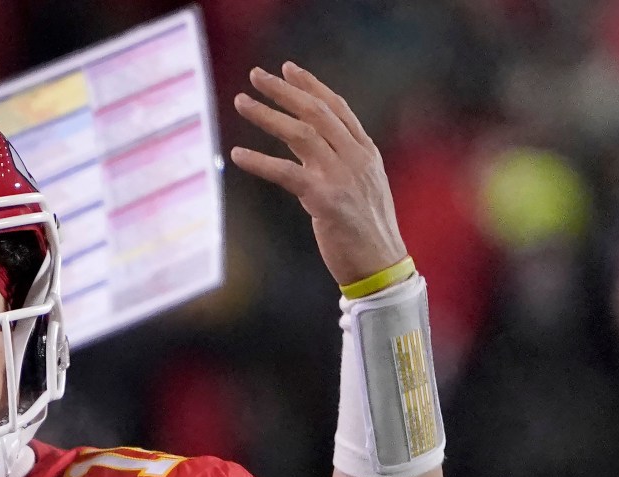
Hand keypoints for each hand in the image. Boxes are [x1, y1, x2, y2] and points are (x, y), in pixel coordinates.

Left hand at [229, 62, 406, 288]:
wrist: (381, 264)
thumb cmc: (366, 229)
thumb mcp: (360, 185)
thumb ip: (339, 161)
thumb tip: (309, 143)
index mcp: (365, 151)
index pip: (336, 107)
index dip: (311, 86)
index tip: (288, 69)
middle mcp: (355, 157)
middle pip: (316, 112)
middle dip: (284, 91)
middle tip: (255, 75)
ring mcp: (341, 177)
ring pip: (301, 134)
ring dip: (267, 116)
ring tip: (241, 102)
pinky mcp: (325, 200)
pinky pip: (287, 173)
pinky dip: (260, 161)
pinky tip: (237, 154)